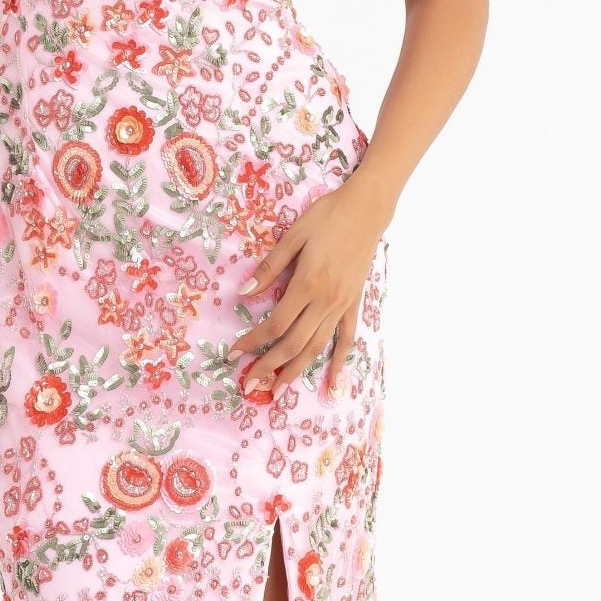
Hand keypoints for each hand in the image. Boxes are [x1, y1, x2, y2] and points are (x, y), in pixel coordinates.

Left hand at [234, 178, 389, 397]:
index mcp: (307, 283)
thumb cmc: (327, 216)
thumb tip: (244, 293)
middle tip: (250, 384)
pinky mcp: (354, 303)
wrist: (367, 209)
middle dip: (270, 366)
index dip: (253, 341)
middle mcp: (326, 300)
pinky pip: (346, 338)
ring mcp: (342, 304)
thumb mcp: (293, 235)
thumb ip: (269, 267)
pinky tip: (333, 381)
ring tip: (279, 391)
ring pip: (317, 346)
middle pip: (294, 343)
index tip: (234, 353)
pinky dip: (339, 361)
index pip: (275, 323)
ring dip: (296, 371)